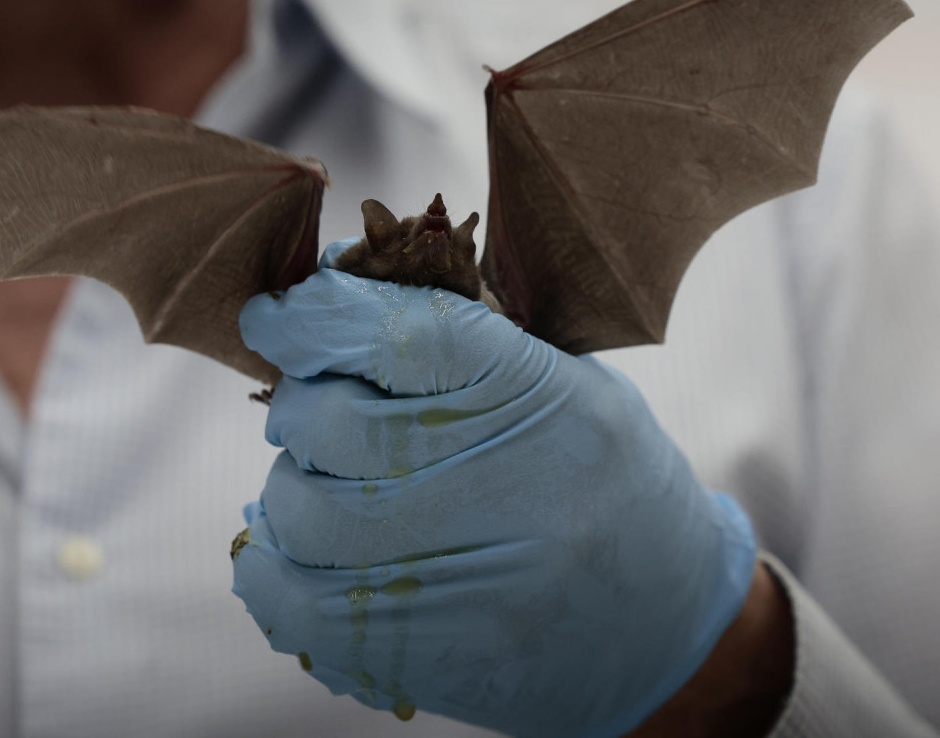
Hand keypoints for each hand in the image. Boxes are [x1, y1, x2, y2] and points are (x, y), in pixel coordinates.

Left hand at [231, 241, 756, 736]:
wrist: (667, 621)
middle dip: (298, 408)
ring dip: (287, 490)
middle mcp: (511, 484)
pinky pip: (299, 609)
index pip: (406, 332)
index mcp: (542, 393)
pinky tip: (295, 551)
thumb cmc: (598, 477)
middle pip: (333, 424)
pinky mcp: (434, 656)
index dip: (320, 314)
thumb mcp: (563, 379)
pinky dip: (271, 571)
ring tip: (316, 485)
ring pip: (305, 515)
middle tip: (310, 412)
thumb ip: (459, 334)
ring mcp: (473, 580)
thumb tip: (331, 283)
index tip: (278, 317)